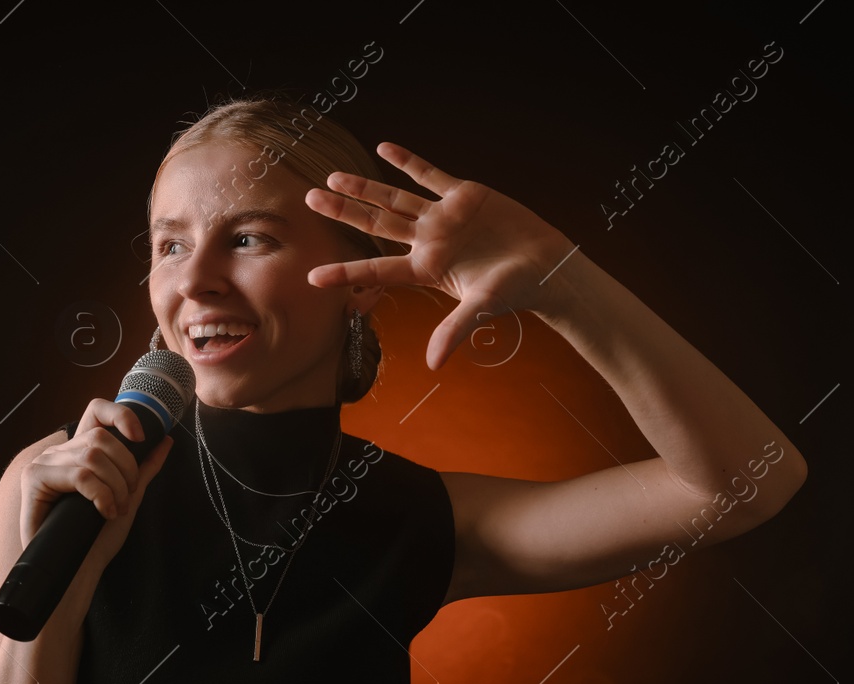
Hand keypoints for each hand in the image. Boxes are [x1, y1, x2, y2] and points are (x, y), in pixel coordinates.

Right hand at [19, 398, 173, 570]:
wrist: (78, 569)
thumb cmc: (97, 538)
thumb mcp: (128, 496)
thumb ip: (144, 468)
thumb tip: (165, 440)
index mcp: (79, 451)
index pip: (96, 411)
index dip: (121, 414)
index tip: (141, 437)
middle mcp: (59, 453)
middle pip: (101, 437)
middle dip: (126, 468)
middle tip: (126, 496)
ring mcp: (44, 464)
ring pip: (92, 456)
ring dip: (115, 486)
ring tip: (114, 509)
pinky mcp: (34, 479)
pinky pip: (80, 475)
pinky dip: (101, 495)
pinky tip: (103, 512)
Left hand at [306, 142, 571, 369]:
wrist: (545, 264)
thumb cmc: (514, 290)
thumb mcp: (482, 308)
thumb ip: (454, 331)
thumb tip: (434, 364)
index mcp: (425, 269)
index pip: (375, 270)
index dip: (344, 273)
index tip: (312, 276)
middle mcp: (427, 241)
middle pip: (375, 225)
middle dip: (343, 212)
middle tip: (308, 200)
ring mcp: (442, 217)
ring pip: (394, 198)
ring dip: (364, 187)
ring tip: (333, 177)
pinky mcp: (463, 195)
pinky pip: (429, 175)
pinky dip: (408, 162)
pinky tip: (383, 149)